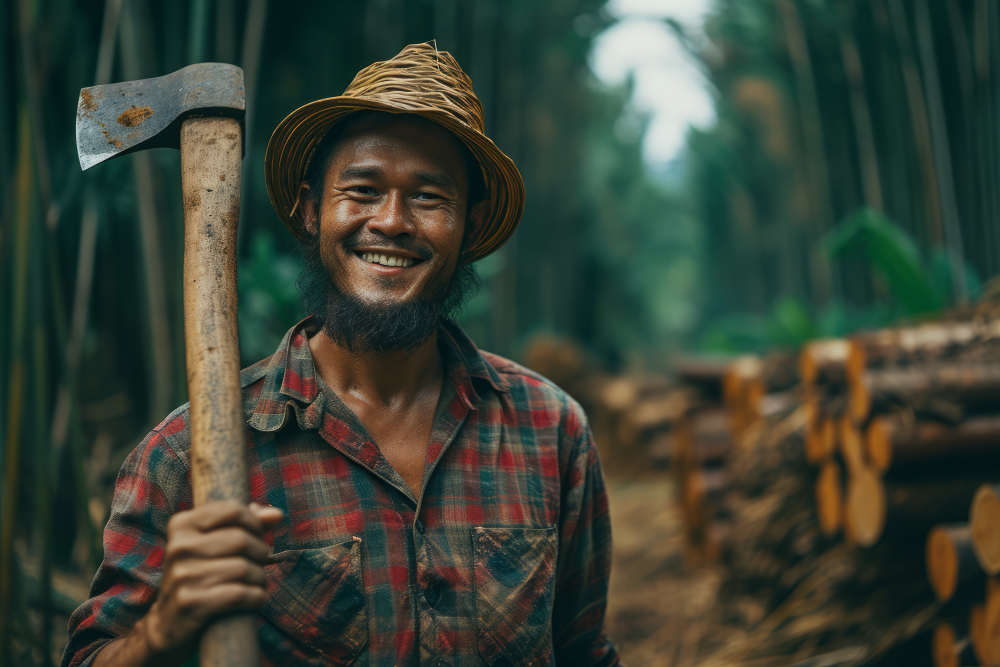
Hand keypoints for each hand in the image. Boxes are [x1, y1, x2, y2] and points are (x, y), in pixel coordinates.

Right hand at [139, 500, 283, 659]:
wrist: (170, 622)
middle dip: (261, 553)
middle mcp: (179, 547)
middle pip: (241, 540)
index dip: (254, 524)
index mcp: (182, 524)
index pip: (232, 510)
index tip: (257, 537)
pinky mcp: (190, 603)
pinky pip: (239, 594)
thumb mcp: (214, 542)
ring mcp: (182, 575)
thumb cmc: (201, 573)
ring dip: (260, 578)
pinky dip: (256, 597)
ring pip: (243, 568)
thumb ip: (246, 523)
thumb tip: (277, 515)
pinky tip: (256, 598)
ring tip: (257, 582)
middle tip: (260, 563)